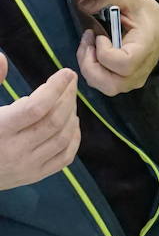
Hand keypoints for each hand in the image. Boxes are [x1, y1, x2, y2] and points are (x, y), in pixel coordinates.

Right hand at [0, 57, 79, 188]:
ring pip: (62, 138)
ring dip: (72, 114)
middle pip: (54, 121)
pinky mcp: (34, 176)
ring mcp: (27, 167)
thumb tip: (3, 59)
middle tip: (70, 81)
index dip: (55, 88)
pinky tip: (72, 122)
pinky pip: (65, 158)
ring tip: (69, 98)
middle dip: (67, 96)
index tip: (66, 72)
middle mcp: (15, 151)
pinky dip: (74, 138)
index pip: (36, 108)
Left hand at [77, 0, 158, 95]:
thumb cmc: (145, 13)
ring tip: (88, 46)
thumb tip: (83, 3)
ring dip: (88, 67)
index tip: (99, 35)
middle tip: (87, 42)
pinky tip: (92, 53)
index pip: (123, 64)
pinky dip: (92, 70)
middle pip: (111, 84)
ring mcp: (133, 80)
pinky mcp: (125, 82)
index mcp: (145, 49)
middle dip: (89, 64)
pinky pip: (103, 84)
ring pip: (104, 87)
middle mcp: (141, 71)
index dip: (104, 52)